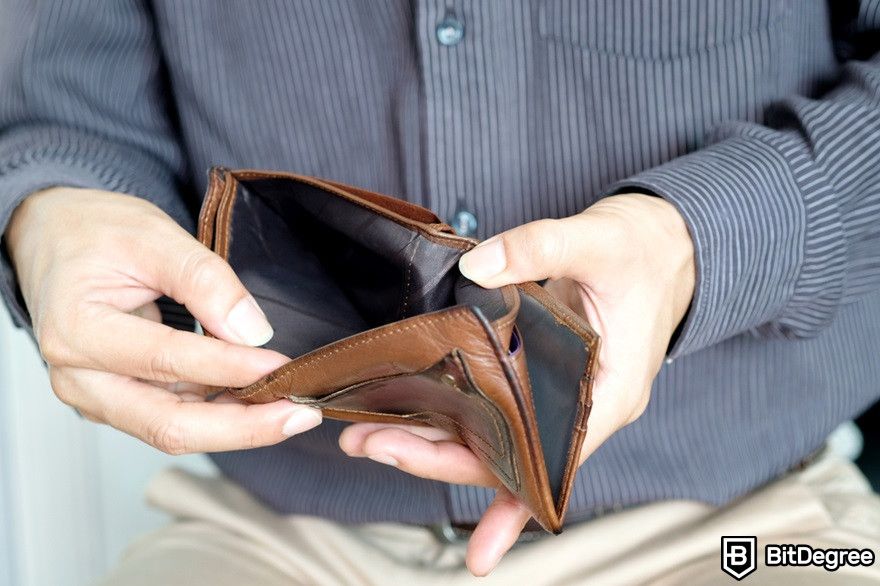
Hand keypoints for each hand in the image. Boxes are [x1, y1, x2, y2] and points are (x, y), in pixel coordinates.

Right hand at [5, 187, 320, 452]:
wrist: (54, 239)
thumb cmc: (94, 233)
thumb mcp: (153, 236)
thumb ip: (204, 281)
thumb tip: (252, 332)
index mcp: (77, 331)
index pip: (164, 360)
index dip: (229, 368)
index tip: (282, 366)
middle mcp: (80, 378)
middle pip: (168, 425)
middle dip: (242, 427)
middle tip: (300, 416)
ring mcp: (97, 395)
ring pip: (174, 430)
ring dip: (237, 425)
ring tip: (292, 410)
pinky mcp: (118, 399)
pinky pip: (173, 416)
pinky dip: (220, 413)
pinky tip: (260, 401)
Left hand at [339, 193, 694, 574]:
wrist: (663, 242)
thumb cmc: (644, 250)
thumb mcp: (598, 241)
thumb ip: (537, 249)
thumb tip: (473, 269)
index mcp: (609, 392)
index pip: (555, 459)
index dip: (516, 502)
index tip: (481, 548)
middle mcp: (581, 404)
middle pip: (509, 454)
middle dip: (438, 458)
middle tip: (372, 444)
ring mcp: (556, 390)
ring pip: (493, 432)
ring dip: (433, 436)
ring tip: (370, 433)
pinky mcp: (537, 369)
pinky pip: (493, 402)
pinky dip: (454, 412)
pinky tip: (409, 416)